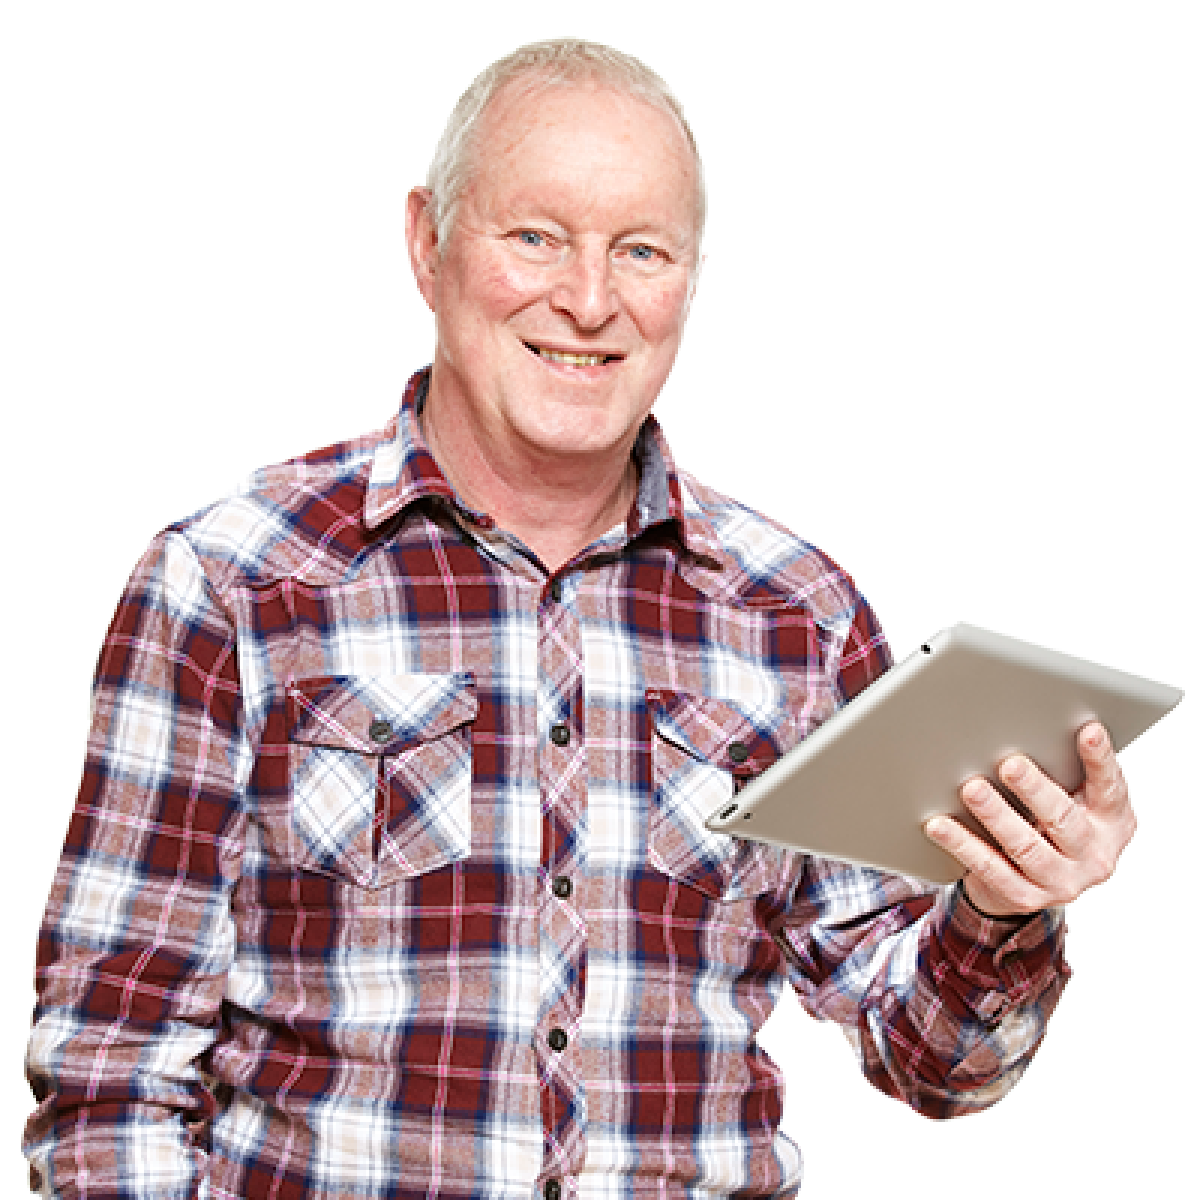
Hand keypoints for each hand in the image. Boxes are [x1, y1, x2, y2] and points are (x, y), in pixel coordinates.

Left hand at [924, 722, 1137, 917]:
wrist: (1036, 884)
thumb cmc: (1053, 826)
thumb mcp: (1074, 802)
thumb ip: (1068, 774)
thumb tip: (1035, 730)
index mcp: (1112, 824)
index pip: (1109, 788)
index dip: (1100, 760)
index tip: (1088, 730)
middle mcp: (1093, 856)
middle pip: (1063, 819)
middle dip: (1035, 789)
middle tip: (1010, 764)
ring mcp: (1061, 882)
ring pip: (1025, 846)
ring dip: (995, 815)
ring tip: (972, 789)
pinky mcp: (1025, 897)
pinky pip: (989, 867)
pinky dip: (962, 844)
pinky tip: (940, 825)